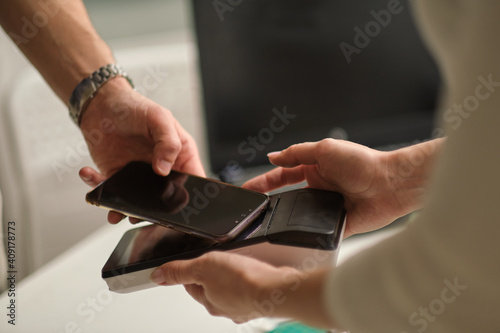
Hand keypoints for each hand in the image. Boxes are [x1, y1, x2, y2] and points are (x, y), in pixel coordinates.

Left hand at [78, 77, 204, 222]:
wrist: (102, 103)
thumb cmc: (135, 107)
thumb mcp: (160, 118)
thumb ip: (168, 142)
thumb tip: (165, 168)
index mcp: (180, 156)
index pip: (193, 181)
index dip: (189, 195)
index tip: (177, 201)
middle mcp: (162, 169)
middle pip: (166, 199)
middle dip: (154, 211)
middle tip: (142, 213)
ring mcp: (139, 176)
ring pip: (137, 202)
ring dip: (125, 209)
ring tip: (116, 210)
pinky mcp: (116, 176)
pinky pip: (109, 190)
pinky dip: (98, 187)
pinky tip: (90, 175)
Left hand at [149, 251, 332, 326]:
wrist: (276, 288)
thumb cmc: (242, 281)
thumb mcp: (202, 267)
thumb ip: (179, 271)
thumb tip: (157, 276)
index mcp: (208, 302)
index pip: (191, 286)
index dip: (192, 270)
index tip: (198, 261)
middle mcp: (225, 308)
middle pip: (211, 288)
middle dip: (214, 274)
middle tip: (221, 259)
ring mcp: (244, 305)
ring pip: (231, 289)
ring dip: (233, 276)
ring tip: (238, 263)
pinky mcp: (260, 299)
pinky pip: (250, 288)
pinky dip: (250, 279)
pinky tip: (254, 271)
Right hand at [243, 139, 442, 237]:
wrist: (390, 184)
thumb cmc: (363, 162)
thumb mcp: (324, 149)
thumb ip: (297, 153)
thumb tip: (272, 156)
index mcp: (315, 168)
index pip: (282, 175)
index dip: (264, 181)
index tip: (248, 188)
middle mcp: (319, 188)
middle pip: (287, 196)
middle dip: (268, 202)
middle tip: (250, 208)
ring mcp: (327, 206)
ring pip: (299, 215)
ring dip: (285, 217)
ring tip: (267, 221)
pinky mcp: (337, 224)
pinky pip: (317, 230)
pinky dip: (306, 232)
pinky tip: (293, 234)